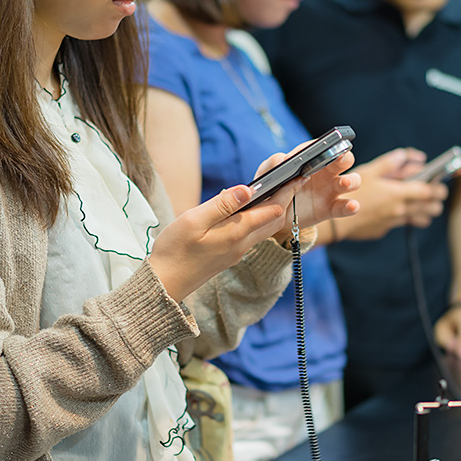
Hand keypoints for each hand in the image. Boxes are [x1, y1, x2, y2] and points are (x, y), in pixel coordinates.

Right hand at [150, 178, 305, 301]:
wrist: (164, 284)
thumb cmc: (174, 250)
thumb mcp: (194, 220)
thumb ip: (222, 205)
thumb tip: (248, 189)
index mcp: (236, 233)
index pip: (272, 210)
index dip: (286, 191)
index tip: (296, 176)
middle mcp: (242, 245)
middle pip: (274, 221)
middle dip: (285, 200)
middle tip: (294, 180)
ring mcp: (236, 253)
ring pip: (264, 230)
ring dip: (273, 211)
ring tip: (277, 191)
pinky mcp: (229, 257)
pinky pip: (251, 236)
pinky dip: (258, 221)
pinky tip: (250, 211)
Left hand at [256, 148, 359, 243]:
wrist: (273, 216)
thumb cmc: (273, 188)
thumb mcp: (267, 173)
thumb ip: (272, 163)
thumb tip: (282, 159)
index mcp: (313, 159)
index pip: (324, 147)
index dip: (326, 145)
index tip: (325, 147)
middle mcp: (326, 172)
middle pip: (345, 160)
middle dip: (345, 157)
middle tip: (340, 158)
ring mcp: (331, 190)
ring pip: (351, 181)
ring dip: (351, 180)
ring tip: (344, 183)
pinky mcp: (331, 208)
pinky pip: (345, 207)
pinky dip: (352, 206)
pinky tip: (352, 206)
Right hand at [335, 148, 446, 240]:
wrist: (337, 222)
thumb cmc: (350, 194)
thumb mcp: (368, 171)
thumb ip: (389, 163)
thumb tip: (404, 156)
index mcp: (398, 193)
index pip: (429, 191)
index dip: (438, 187)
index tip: (440, 184)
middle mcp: (399, 209)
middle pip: (430, 207)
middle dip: (436, 202)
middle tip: (435, 196)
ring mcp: (393, 221)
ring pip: (420, 219)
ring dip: (425, 213)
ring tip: (423, 207)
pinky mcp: (384, 229)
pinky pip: (401, 223)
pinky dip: (405, 218)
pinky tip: (398, 213)